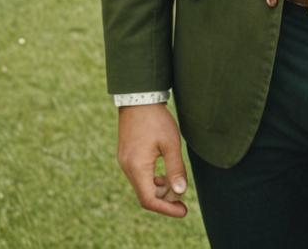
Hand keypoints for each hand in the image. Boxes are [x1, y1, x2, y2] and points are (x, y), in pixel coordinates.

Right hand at [117, 103, 188, 217]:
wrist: (138, 98)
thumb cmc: (156, 119)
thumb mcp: (171, 143)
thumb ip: (175, 169)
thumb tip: (180, 192)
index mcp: (137, 167)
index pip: (149, 200)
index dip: (167, 208)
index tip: (183, 210)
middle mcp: (127, 167)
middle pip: (145, 194)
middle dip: (164, 199)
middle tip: (182, 199)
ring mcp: (125, 161)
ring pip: (142, 185)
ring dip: (158, 189)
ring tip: (175, 184)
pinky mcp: (126, 155)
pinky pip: (138, 175)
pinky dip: (151, 179)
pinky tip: (163, 174)